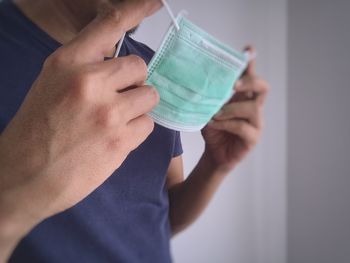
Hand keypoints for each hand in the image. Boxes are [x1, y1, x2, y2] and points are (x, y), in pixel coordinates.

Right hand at [0, 2, 160, 257]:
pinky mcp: (120, 141)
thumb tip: (123, 68)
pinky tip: (116, 139)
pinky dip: (136, 130)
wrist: (26, 175)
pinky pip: (148, 124)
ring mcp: (108, 112)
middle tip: (117, 99)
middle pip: (140, 66)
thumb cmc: (38, 129)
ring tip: (115, 122)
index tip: (155, 1)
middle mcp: (90, 82)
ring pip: (149, 96)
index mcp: (68, 63)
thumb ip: (87, 70)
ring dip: (137, 108)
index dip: (135, 10)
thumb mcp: (54, 85)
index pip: (109, 25)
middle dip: (133, 82)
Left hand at [202, 47, 269, 173]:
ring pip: (253, 107)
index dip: (250, 62)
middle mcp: (253, 106)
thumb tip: (198, 81)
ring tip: (215, 114)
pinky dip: (227, 123)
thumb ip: (210, 97)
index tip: (248, 50)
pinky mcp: (253, 137)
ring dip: (231, 109)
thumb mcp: (208, 109)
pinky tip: (215, 124)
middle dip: (250, 81)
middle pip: (263, 87)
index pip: (250, 76)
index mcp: (242, 96)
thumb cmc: (213, 129)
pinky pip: (243, 126)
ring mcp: (256, 122)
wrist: (213, 153)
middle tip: (234, 84)